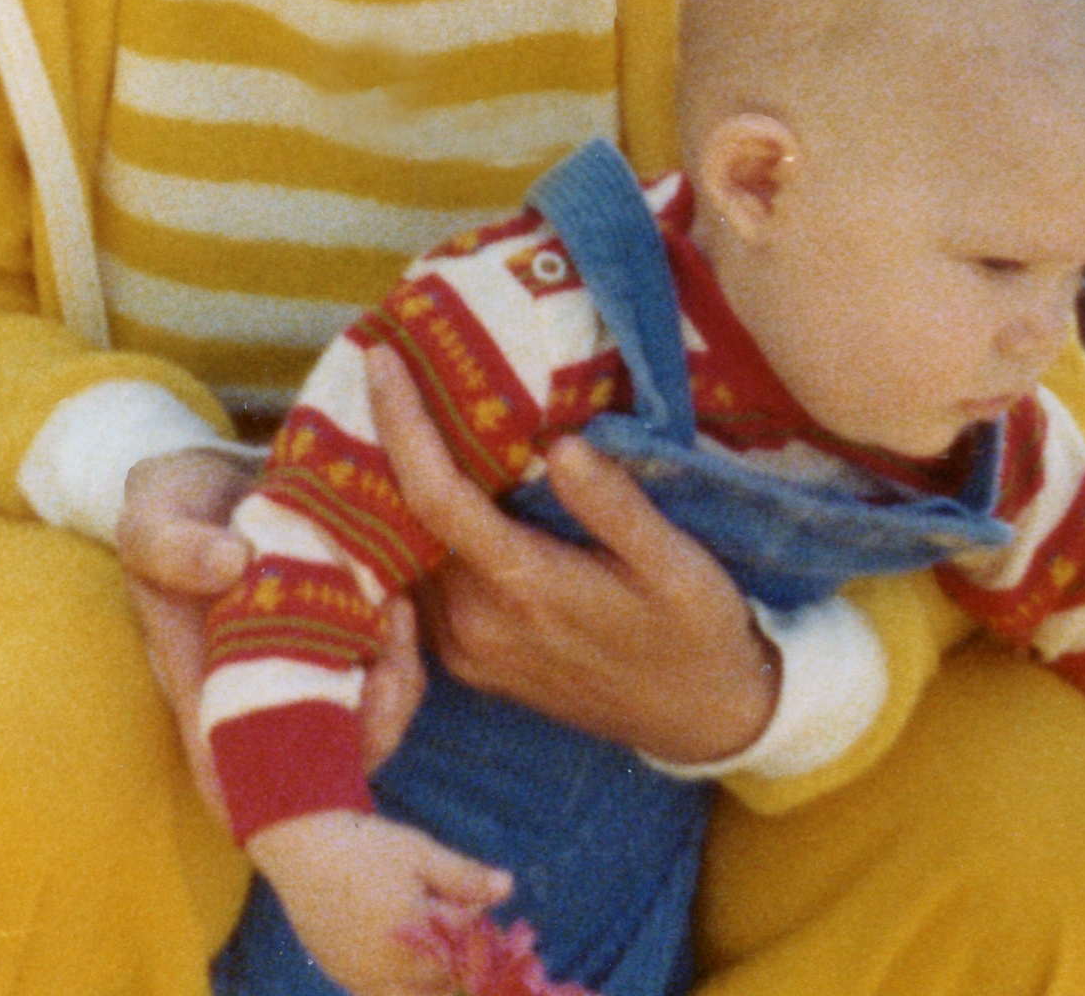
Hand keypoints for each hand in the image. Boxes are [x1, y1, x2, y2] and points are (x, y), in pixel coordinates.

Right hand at [119, 449, 427, 824]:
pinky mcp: (345, 643)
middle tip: (387, 664)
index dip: (281, 789)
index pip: (234, 774)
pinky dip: (402, 650)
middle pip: (321, 761)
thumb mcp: (150, 519)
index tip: (324, 734)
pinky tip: (398, 600)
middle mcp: (260, 694)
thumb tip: (229, 565)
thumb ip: (172, 547)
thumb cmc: (171, 508)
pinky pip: (387, 673)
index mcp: (206, 686)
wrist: (210, 474)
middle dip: (370, 729)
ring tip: (396, 613)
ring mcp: (306, 673)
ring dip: (396, 683)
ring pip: (366, 723)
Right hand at [247, 811, 510, 995]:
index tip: (471, 901)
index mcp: (417, 935)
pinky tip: (399, 956)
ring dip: (431, 980)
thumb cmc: (362, 843)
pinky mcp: (342, 976)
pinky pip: (382, 993)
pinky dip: (398, 984)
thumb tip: (509, 887)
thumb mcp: (418, 852)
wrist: (297, 844)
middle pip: (446, 980)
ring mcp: (364, 977)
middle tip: (451, 922)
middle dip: (459, 956)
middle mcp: (391, 968)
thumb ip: (464, 877)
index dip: (477, 919)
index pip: (467, 940)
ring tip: (430, 948)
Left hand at [364, 345, 778, 763]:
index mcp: (523, 588)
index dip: (401, 424)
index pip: (435, 496)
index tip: (382, 359)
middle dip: (383, 440)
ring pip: (401, 552)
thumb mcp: (677, 566)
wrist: (703, 725)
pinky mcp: (468, 661)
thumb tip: (560, 446)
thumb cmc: (695, 635)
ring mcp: (465, 647)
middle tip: (381, 364)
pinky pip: (417, 583)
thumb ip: (615, 507)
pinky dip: (407, 529)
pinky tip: (411, 481)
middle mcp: (474, 622)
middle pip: (402, 519)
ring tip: (389, 406)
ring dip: (389, 485)